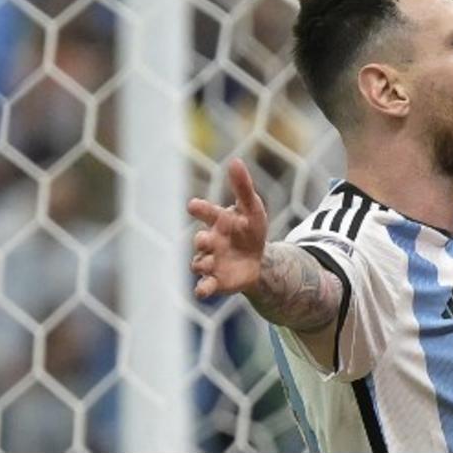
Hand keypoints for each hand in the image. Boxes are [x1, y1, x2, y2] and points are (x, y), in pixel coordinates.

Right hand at [187, 158, 268, 298]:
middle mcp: (210, 241)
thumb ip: (242, 186)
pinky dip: (201, 289)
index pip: (207, 212)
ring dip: (202, 263)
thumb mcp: (252, 208)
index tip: (193, 205)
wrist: (258, 260)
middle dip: (201, 240)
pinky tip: (201, 291)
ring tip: (209, 263)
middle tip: (205, 239)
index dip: (200, 209)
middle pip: (200, 240)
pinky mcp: (215, 281)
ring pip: (199, 263)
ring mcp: (210, 262)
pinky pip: (203, 287)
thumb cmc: (250, 229)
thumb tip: (235, 160)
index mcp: (218, 221)